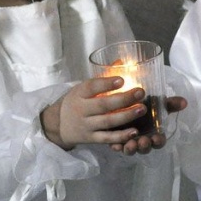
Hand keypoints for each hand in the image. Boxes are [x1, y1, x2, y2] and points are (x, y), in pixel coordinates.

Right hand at [40, 77, 156, 151]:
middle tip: (140, 93)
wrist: (58, 125)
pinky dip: (120, 136)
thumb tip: (120, 61)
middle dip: (123, 99)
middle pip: (102, 105)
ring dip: (126, 116)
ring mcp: (86, 125)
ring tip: (142, 109)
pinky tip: (134, 132)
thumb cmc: (76, 102)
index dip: (106, 84)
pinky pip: (106, 138)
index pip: (91, 87)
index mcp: (79, 93)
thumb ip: (102, 77)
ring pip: (107, 122)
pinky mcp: (91, 138)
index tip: (122, 80)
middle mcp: (81, 109)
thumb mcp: (83, 88)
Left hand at [108, 95, 185, 154]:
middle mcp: (142, 139)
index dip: (159, 141)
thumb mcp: (157, 103)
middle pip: (145, 148)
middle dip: (144, 146)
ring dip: (131, 149)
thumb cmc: (142, 103)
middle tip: (143, 141)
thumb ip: (170, 103)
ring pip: (130, 149)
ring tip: (130, 144)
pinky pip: (116, 146)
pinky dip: (116, 146)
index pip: (159, 141)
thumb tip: (185, 101)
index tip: (157, 138)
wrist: (123, 100)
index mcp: (154, 133)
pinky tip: (115, 145)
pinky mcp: (115, 139)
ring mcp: (129, 141)